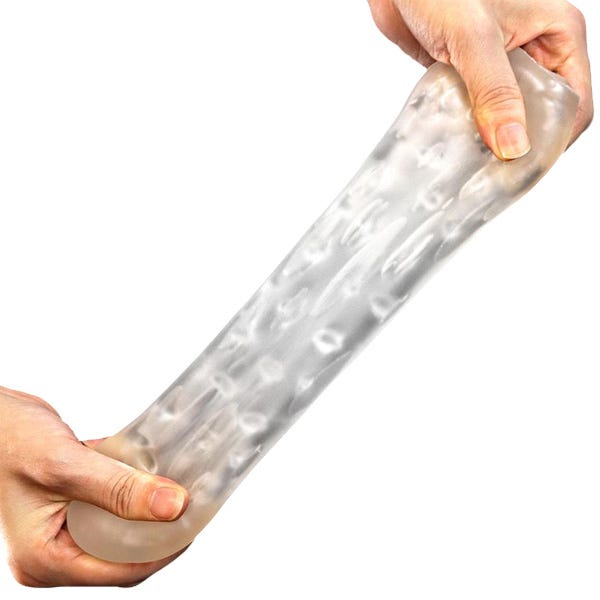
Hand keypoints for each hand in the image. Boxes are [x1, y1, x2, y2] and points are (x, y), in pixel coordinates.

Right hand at [0, 385, 189, 586]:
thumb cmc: (8, 440)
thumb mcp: (66, 467)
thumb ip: (119, 489)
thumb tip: (171, 507)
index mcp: (45, 559)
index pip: (120, 570)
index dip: (161, 551)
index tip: (191, 525)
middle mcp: (55, 548)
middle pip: (123, 551)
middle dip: (158, 529)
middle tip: (190, 505)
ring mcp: (63, 526)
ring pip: (120, 526)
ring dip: (148, 506)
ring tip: (179, 486)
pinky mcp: (72, 502)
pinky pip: (111, 503)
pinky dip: (132, 486)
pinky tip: (151, 468)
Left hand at [368, 0, 592, 158]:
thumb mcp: (476, 38)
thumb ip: (495, 92)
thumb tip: (514, 145)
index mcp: (557, 34)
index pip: (574, 102)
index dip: (553, 140)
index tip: (524, 169)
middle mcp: (534, 50)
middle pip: (541, 114)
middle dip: (521, 144)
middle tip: (495, 174)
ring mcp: (499, 64)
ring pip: (506, 115)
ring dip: (490, 139)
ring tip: (473, 165)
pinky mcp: (468, 73)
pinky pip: (476, 109)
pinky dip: (467, 127)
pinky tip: (454, 144)